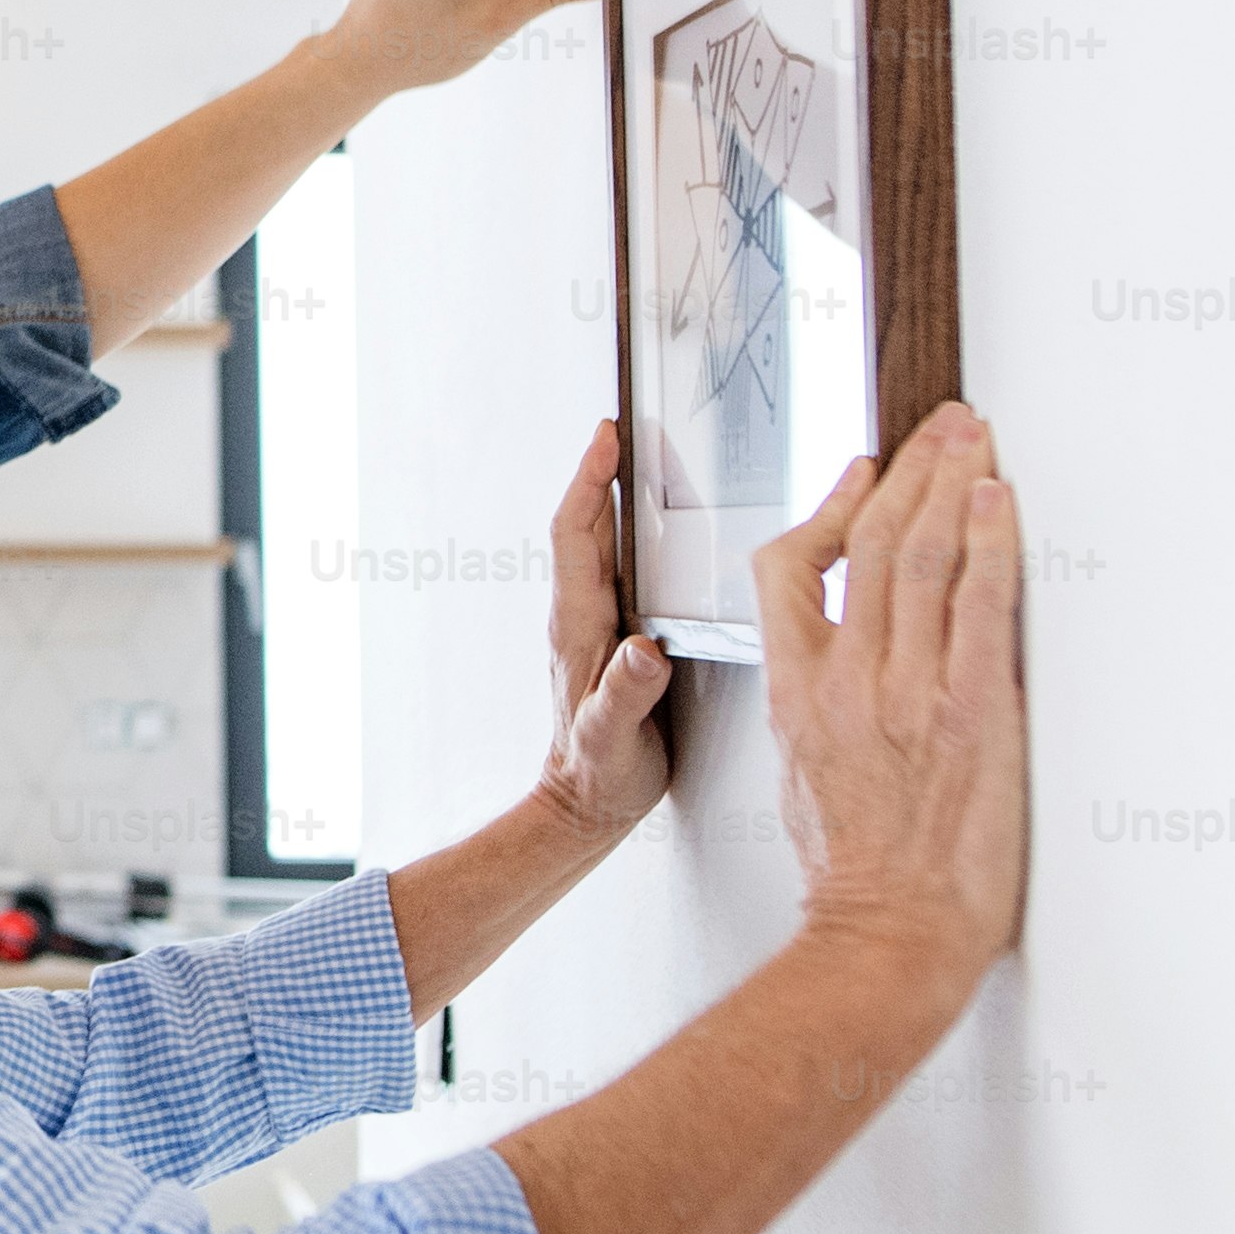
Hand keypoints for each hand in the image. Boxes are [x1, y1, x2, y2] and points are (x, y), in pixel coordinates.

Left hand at [536, 423, 669, 836]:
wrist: (585, 805)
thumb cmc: (599, 775)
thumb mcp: (614, 738)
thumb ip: (628, 694)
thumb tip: (646, 650)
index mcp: (579, 627)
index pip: (577, 536)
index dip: (590, 484)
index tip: (607, 439)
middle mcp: (580, 617)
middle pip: (586, 528)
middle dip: (602, 474)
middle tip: (626, 428)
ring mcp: (593, 626)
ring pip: (600, 547)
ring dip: (615, 500)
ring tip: (641, 461)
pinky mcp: (611, 638)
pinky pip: (617, 572)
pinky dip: (631, 538)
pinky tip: (657, 532)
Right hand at [757, 405, 1029, 985]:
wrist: (888, 932)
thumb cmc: (851, 874)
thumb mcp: (800, 774)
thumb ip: (816, 706)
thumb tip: (839, 669)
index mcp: (797, 695)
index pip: (789, 570)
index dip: (828, 507)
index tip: (861, 474)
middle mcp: (847, 681)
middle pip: (868, 543)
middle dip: (909, 470)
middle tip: (940, 425)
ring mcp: (908, 693)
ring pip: (921, 557)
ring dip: (953, 485)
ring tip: (975, 438)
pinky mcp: (972, 711)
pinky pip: (981, 605)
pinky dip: (991, 543)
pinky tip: (1000, 501)